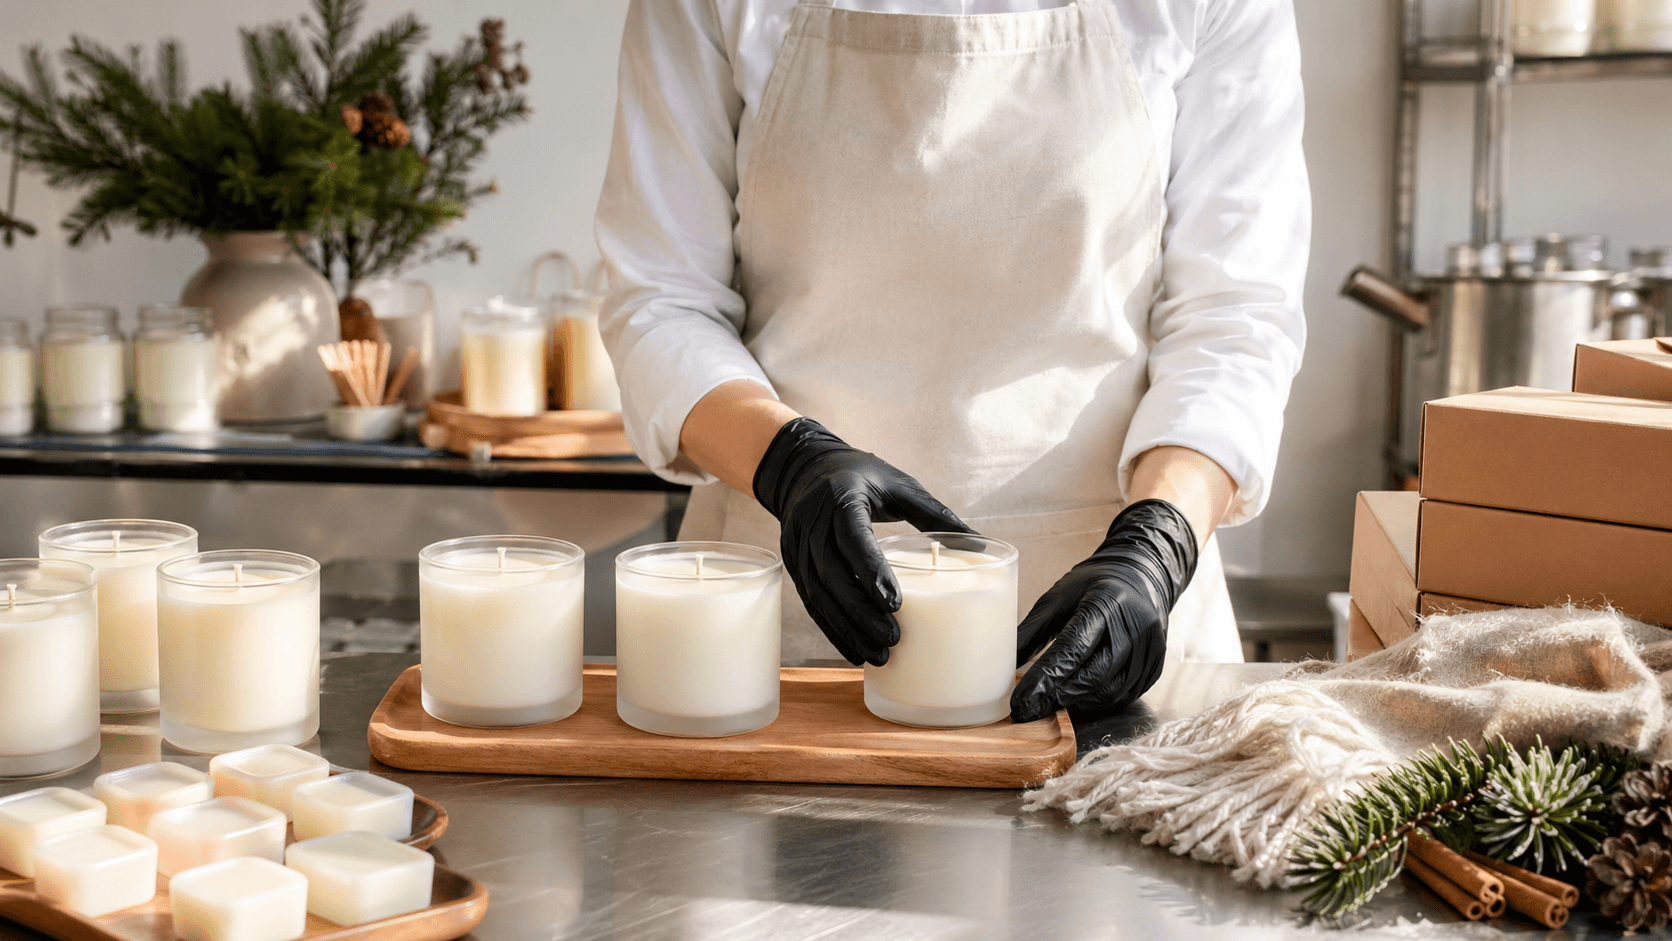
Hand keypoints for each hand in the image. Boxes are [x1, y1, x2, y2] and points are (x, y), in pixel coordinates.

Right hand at [753, 418, 972, 665]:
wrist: (805, 467)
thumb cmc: (859, 474)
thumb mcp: (897, 484)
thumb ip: (933, 513)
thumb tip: (980, 542)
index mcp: (841, 498)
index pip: (853, 538)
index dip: (871, 571)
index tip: (895, 603)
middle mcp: (812, 522)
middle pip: (832, 574)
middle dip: (861, 612)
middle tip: (892, 639)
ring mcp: (797, 545)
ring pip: (819, 594)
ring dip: (847, 628)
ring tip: (877, 653)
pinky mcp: (793, 563)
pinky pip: (811, 601)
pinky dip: (832, 628)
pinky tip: (853, 649)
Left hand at [1009, 499, 1197, 722]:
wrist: (1141, 576)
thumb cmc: (1093, 585)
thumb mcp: (1057, 598)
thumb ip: (1031, 631)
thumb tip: (1001, 666)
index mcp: (1105, 603)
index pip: (1072, 649)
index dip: (1044, 679)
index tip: (1019, 701)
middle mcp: (1134, 627)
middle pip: (1092, 675)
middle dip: (1056, 696)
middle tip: (1028, 709)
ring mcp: (1150, 649)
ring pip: (1109, 692)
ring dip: (1076, 701)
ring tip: (1050, 702)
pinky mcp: (1155, 666)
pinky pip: (1125, 695)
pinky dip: (1098, 701)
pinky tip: (1078, 698)